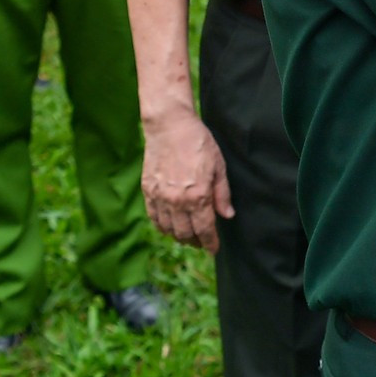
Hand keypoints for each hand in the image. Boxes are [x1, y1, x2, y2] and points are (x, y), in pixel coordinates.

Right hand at [141, 113, 234, 251]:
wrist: (170, 127)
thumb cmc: (199, 143)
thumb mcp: (219, 166)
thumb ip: (222, 194)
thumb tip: (227, 215)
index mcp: (198, 196)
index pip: (205, 229)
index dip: (210, 242)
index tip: (214, 249)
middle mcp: (177, 201)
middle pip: (186, 233)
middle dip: (195, 241)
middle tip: (202, 242)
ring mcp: (160, 198)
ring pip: (169, 229)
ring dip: (179, 236)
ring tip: (187, 236)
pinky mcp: (148, 191)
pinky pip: (154, 218)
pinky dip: (162, 227)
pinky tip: (169, 227)